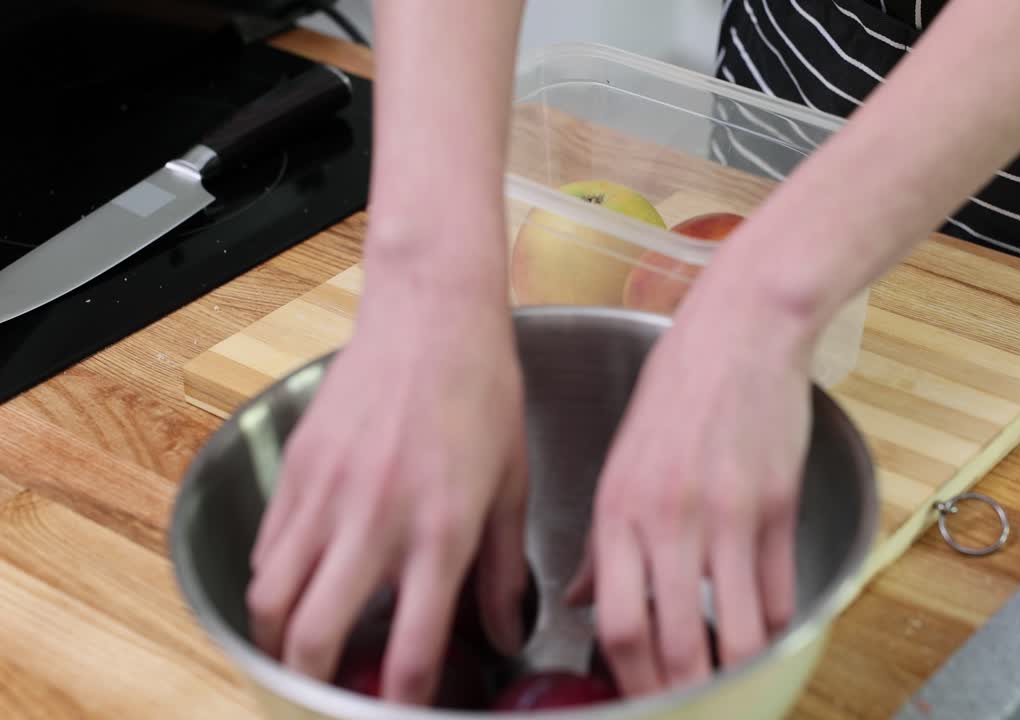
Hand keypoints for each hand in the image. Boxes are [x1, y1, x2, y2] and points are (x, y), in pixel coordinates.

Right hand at [245, 266, 527, 704]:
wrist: (432, 314)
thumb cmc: (483, 392)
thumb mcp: (511, 485)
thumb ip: (505, 570)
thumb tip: (508, 634)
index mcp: (440, 532)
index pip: (409, 651)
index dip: (400, 702)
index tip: (402, 712)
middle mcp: (374, 521)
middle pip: (311, 637)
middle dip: (311, 679)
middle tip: (330, 687)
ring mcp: (325, 494)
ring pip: (270, 596)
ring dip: (281, 635)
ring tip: (305, 646)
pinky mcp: (297, 467)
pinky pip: (268, 546)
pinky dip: (274, 579)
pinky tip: (302, 582)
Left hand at [566, 294, 812, 695]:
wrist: (740, 332)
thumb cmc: (675, 392)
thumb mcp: (619, 463)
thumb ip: (601, 540)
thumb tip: (581, 601)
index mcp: (619, 510)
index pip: (616, 623)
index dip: (628, 678)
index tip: (635, 697)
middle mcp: (669, 520)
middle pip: (673, 642)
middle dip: (680, 693)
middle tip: (686, 706)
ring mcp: (727, 516)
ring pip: (734, 631)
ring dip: (733, 671)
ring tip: (728, 680)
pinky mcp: (777, 506)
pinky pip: (778, 592)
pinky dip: (771, 626)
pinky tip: (762, 629)